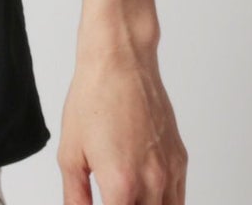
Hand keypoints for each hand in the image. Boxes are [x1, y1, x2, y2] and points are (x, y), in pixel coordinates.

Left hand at [55, 39, 187, 203]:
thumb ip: (75, 196)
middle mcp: (152, 181)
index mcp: (122, 184)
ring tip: (128, 197)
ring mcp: (171, 172)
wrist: (121, 60)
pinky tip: (146, 197)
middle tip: (113, 198)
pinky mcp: (180, 160)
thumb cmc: (95, 97)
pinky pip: (179, 199)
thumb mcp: (71, 152)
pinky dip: (164, 204)